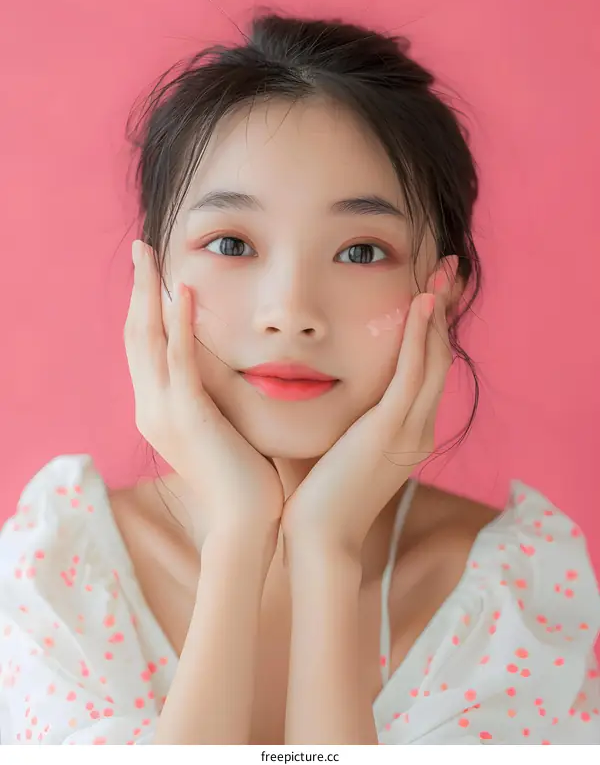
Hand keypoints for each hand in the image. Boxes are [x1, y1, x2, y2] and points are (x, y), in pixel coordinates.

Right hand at [124, 240, 283, 538]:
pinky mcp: (188, 416)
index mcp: (157, 410)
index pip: (143, 347)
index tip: (149, 272)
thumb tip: (229, 367)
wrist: (246, 520)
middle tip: (141, 248)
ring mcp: (164, 412)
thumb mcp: (221, 426)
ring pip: (147, 339)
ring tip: (150, 254)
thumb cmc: (243, 475)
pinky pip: (179, 361)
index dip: (142, 306)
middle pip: (135, 335)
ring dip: (148, 293)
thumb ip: (214, 396)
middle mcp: (150, 407)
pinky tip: (182, 292)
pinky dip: (178, 324)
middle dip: (137, 289)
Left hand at [281, 280, 453, 557]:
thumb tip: (319, 382)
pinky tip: (419, 305)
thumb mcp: (340, 446)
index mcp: (407, 431)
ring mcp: (409, 430)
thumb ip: (344, 416)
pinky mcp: (391, 430)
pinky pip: (413, 373)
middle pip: (441, 357)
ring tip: (439, 273)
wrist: (318, 538)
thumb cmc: (317, 495)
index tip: (428, 292)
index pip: (428, 370)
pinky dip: (419, 337)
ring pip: (435, 359)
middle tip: (445, 270)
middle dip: (443, 311)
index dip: (432, 328)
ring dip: (436, 314)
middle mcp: (418, 428)